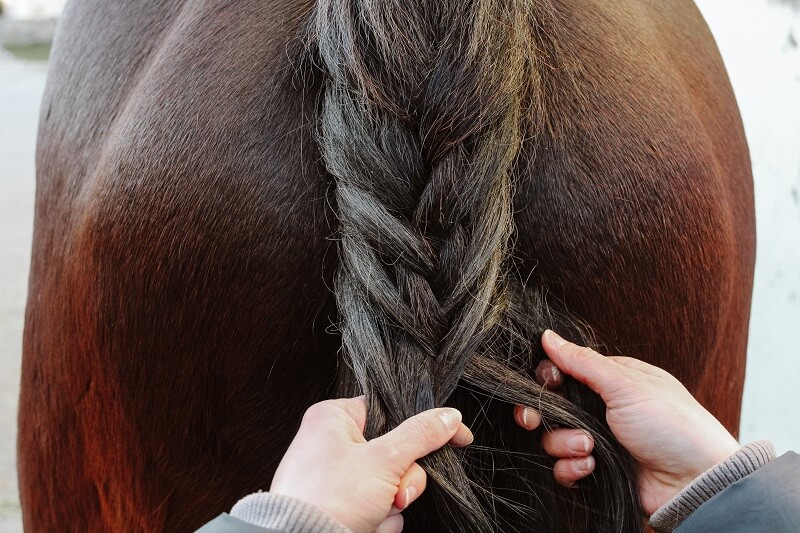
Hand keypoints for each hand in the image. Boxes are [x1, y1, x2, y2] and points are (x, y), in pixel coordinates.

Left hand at [270, 397, 472, 532]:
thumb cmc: (328, 497)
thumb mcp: (383, 460)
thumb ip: (420, 435)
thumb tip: (449, 416)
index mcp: (334, 418)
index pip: (392, 410)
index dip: (424, 426)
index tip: (457, 437)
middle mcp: (333, 442)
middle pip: (396, 450)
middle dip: (403, 479)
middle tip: (396, 492)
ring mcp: (338, 476)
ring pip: (391, 481)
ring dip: (393, 501)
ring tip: (375, 512)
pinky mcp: (341, 504)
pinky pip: (378, 504)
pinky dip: (380, 517)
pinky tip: (367, 523)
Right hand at [514, 330, 740, 514]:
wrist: (695, 483)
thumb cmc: (672, 426)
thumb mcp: (626, 385)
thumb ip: (583, 362)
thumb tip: (548, 336)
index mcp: (613, 380)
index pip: (565, 371)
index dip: (550, 377)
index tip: (549, 383)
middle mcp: (602, 409)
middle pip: (552, 406)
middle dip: (542, 414)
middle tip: (535, 419)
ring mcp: (598, 440)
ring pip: (553, 438)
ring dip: (563, 443)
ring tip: (589, 448)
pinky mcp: (596, 471)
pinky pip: (564, 467)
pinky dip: (571, 468)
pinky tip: (590, 467)